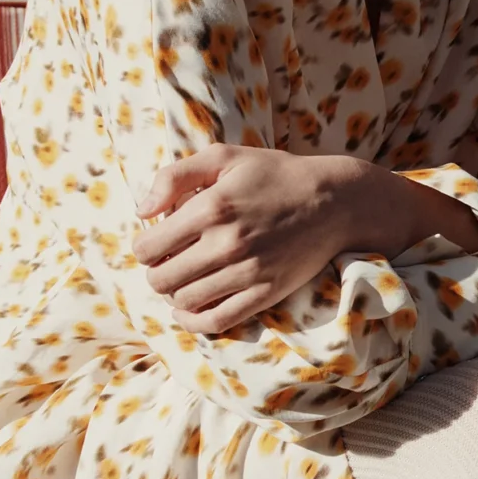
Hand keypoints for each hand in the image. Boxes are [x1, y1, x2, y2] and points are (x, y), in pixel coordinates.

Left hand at [131, 144, 368, 334]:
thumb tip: (143, 212)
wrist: (334, 201)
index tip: (156, 243)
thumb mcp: (224, 157)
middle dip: (157, 271)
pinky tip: (188, 310)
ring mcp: (247, 272)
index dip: (145, 247)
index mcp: (211, 207)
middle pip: (161, 279)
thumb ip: (175, 176)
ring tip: (183, 279)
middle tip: (168, 262)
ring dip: (175, 293)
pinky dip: (194, 321)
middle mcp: (226, 243)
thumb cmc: (275, 175)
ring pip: (184, 300)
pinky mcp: (265, 293)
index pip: (148, 247)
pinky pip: (217, 321)